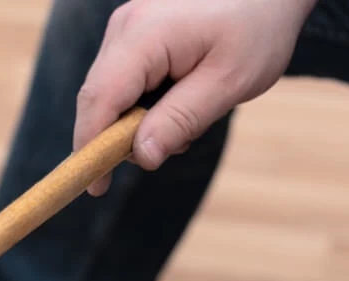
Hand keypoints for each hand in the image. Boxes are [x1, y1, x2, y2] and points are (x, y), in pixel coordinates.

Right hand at [76, 0, 317, 193]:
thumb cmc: (258, 26)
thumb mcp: (228, 81)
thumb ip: (181, 120)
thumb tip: (140, 157)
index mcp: (145, 35)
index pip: (99, 100)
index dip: (90, 147)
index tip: (97, 187)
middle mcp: (124, 27)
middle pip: (98, 99)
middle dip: (120, 136)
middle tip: (169, 149)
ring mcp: (125, 27)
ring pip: (110, 93)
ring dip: (138, 120)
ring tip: (191, 115)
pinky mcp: (132, 33)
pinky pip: (123, 81)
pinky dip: (144, 103)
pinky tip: (181, 98)